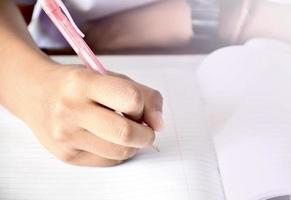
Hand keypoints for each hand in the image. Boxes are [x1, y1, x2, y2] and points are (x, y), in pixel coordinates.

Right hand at [21, 63, 162, 166]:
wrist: (35, 93)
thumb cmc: (77, 84)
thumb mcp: (109, 76)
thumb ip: (142, 94)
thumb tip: (159, 124)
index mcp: (84, 83)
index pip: (131, 99)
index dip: (145, 107)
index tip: (142, 109)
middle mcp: (71, 110)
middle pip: (126, 133)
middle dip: (146, 134)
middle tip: (145, 129)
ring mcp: (66, 136)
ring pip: (120, 152)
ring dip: (133, 145)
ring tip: (125, 131)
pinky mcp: (66, 155)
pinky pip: (108, 161)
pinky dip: (117, 152)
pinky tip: (108, 139)